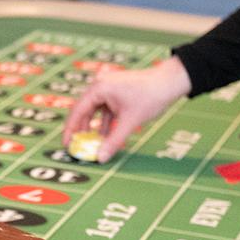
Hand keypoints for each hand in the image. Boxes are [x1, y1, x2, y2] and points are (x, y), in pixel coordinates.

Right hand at [62, 56, 191, 162]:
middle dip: (81, 129)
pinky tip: (106, 136)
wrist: (172, 81)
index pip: (78, 111)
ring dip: (93, 128)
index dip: (71, 129)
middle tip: (77, 146)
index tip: (67, 144)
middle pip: (84, 111)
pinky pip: (105, 110)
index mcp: (99, 88)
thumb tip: (101, 158)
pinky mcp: (117, 93)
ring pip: (94, 112)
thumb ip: (114, 141)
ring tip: (91, 143)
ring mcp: (109, 89)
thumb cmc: (151, 95)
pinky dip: (104, 123)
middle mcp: (101, 86)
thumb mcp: (130, 122)